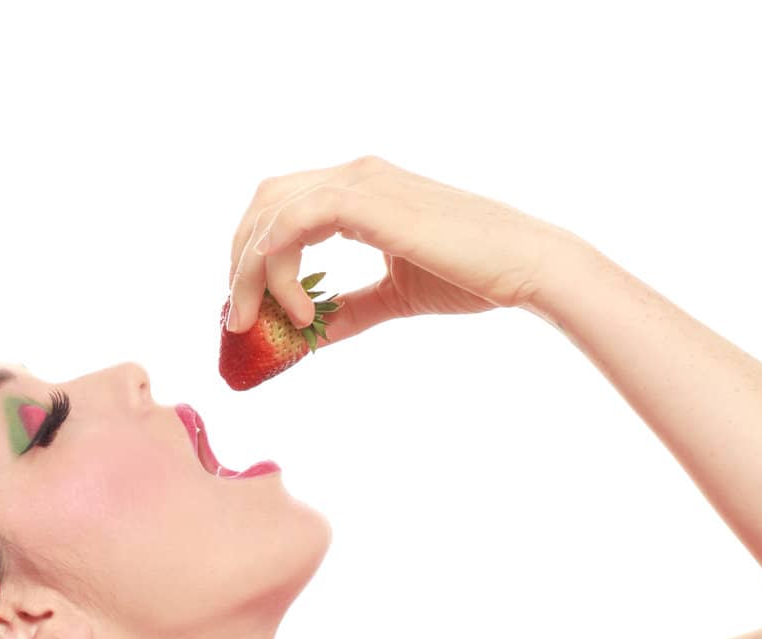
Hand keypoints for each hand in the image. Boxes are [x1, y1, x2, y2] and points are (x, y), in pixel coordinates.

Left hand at [226, 154, 572, 341]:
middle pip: (264, 203)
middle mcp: (354, 176)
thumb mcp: (394, 298)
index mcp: (360, 190)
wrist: (522, 266)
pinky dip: (280, 268)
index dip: (254, 258)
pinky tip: (299, 309)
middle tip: (239, 320)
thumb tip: (308, 338)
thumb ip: (349, 311)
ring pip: (271, 212)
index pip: (282, 208)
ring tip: (263, 323)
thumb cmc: (472, 277)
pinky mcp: (367, 200)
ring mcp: (360, 181)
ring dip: (253, 272)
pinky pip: (294, 223)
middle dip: (241, 264)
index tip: (250, 310)